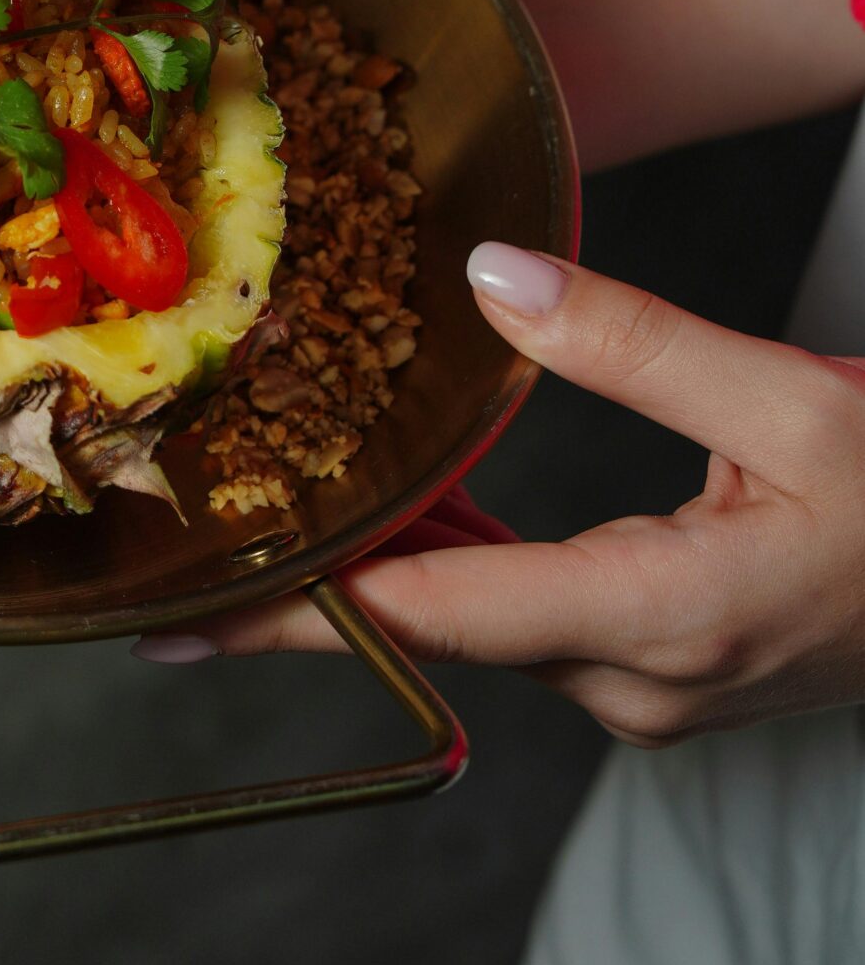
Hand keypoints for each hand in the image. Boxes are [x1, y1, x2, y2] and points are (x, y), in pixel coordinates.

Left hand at [138, 245, 864, 747]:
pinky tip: (398, 507)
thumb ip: (636, 342)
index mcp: (663, 619)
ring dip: (369, 583)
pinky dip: (450, 565)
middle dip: (301, 608)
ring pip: (473, 627)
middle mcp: (638, 677)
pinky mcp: (659, 662)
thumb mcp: (794, 404)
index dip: (314, 602)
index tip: (204, 599)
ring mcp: (649, 683)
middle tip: (171, 595)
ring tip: (248, 536)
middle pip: (433, 635)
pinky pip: (523, 614)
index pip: (447, 615)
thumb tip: (491, 281)